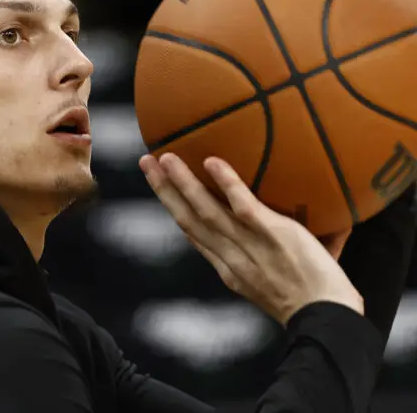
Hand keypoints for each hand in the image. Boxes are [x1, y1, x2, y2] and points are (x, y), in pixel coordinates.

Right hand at [139, 153, 363, 325]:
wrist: (328, 319)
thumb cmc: (317, 301)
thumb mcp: (283, 280)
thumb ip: (284, 249)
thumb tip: (319, 219)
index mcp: (229, 269)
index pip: (195, 235)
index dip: (175, 210)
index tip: (164, 192)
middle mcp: (229, 257)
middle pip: (187, 218)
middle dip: (163, 190)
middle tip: (147, 163)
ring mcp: (247, 245)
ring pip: (204, 210)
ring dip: (180, 182)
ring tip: (165, 156)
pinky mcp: (269, 234)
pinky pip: (241, 204)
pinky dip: (225, 182)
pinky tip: (211, 161)